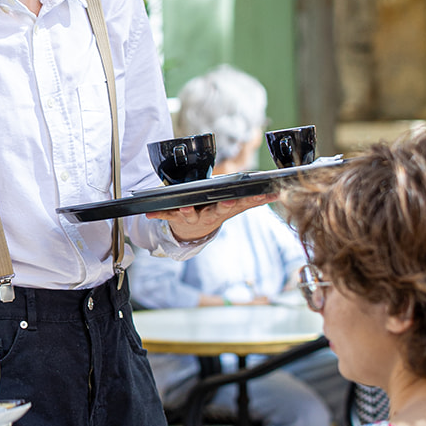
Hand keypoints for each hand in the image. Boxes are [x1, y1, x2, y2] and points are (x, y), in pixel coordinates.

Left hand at [148, 193, 268, 240]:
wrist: (192, 232)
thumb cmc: (214, 212)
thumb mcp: (235, 208)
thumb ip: (253, 200)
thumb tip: (277, 192)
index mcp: (224, 210)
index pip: (242, 204)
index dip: (253, 200)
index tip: (264, 195)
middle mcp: (210, 215)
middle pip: (218, 210)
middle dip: (224, 205)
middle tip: (230, 201)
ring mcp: (193, 217)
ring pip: (191, 214)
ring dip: (188, 211)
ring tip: (185, 208)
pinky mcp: (175, 217)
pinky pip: (166, 214)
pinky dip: (158, 213)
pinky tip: (148, 211)